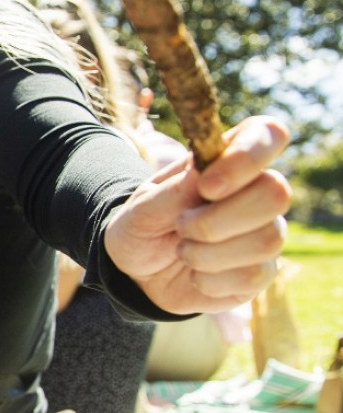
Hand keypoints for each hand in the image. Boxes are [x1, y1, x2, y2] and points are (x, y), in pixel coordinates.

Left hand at [104, 116, 291, 314]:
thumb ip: (172, 192)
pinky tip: (195, 274)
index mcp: (226, 160)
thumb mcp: (141, 209)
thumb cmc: (142, 227)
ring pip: (267, 239)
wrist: (136, 273)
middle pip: (276, 193)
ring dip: (209, 252)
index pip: (267, 134)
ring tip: (182, 251)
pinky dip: (211, 279)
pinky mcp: (261, 271)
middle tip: (181, 226)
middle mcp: (255, 192)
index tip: (207, 186)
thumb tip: (202, 173)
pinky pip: (253, 275)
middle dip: (217, 219)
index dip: (248, 156)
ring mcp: (264, 232)